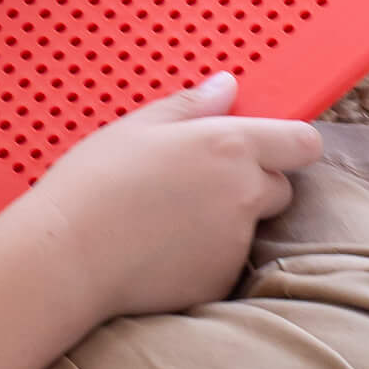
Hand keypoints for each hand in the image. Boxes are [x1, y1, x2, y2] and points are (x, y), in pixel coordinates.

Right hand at [0, 75, 323, 323]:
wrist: (67, 258)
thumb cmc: (94, 184)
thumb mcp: (137, 127)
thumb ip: (191, 106)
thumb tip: (227, 87)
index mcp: (229, 146)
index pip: (301, 142)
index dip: (289, 143)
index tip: (269, 145)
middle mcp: (243, 193)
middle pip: (280, 186)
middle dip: (253, 183)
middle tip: (200, 182)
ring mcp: (235, 242)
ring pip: (250, 226)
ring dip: (226, 220)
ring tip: (167, 218)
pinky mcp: (219, 281)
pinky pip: (224, 262)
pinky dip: (203, 256)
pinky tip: (159, 250)